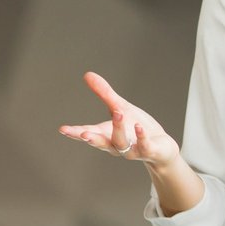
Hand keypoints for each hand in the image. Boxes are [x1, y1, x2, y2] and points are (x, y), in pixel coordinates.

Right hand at [59, 72, 179, 166]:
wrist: (161, 148)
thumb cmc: (136, 128)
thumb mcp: (120, 108)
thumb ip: (105, 94)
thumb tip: (87, 74)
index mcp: (106, 134)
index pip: (88, 133)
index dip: (75, 132)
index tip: (63, 129)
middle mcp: (116, 145)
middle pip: (101, 143)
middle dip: (92, 139)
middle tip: (83, 134)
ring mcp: (131, 150)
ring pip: (121, 142)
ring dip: (119, 129)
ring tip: (119, 114)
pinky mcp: (148, 151)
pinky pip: (143, 145)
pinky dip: (141, 137)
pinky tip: (139, 127)